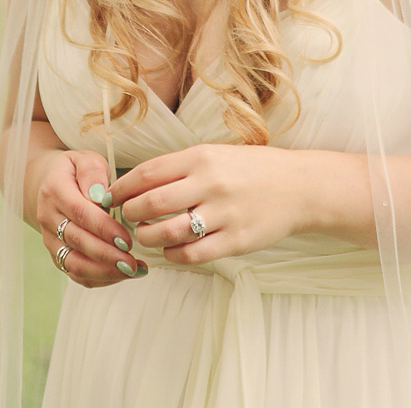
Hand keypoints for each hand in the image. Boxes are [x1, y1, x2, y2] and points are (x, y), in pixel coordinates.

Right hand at [32, 149, 146, 286]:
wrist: (49, 183)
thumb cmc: (76, 171)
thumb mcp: (85, 159)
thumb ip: (93, 172)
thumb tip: (100, 195)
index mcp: (54, 190)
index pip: (80, 213)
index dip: (104, 228)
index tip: (127, 239)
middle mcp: (48, 218)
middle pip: (77, 242)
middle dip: (107, 255)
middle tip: (133, 262)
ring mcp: (50, 240)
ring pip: (74, 264)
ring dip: (104, 272)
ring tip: (133, 271)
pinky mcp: (56, 255)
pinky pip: (75, 274)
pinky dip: (99, 279)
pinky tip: (123, 275)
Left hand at [111, 144, 312, 264]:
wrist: (299, 187)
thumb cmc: (250, 169)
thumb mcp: (215, 154)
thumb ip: (180, 167)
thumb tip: (137, 183)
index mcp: (201, 157)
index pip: (148, 173)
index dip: (123, 187)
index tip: (111, 197)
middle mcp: (210, 183)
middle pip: (152, 203)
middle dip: (130, 214)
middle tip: (126, 218)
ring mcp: (224, 213)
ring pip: (168, 232)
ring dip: (148, 238)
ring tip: (146, 236)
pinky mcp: (236, 241)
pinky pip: (193, 254)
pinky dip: (174, 255)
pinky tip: (171, 250)